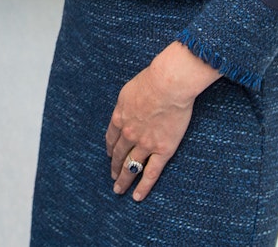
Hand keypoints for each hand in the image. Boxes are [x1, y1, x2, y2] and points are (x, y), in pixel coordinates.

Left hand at [105, 42, 219, 200]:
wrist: (167, 85)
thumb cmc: (151, 81)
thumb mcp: (129, 90)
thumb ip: (126, 104)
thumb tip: (127, 108)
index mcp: (119, 117)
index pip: (111, 138)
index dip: (110, 149)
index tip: (110, 156)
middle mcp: (128, 133)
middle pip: (119, 154)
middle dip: (114, 167)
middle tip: (112, 177)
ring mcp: (144, 144)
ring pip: (131, 166)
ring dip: (124, 179)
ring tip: (119, 189)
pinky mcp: (162, 150)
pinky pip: (150, 173)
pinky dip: (143, 186)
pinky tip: (137, 196)